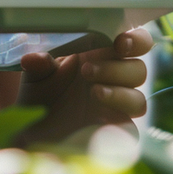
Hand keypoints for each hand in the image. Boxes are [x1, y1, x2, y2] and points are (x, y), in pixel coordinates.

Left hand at [11, 27, 153, 142]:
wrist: (35, 133)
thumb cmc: (42, 97)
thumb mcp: (36, 78)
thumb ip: (38, 66)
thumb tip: (34, 60)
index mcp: (103, 58)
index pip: (136, 44)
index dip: (137, 40)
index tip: (120, 43)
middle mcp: (116, 82)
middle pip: (139, 70)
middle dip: (116, 68)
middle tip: (86, 70)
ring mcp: (118, 109)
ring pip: (139, 99)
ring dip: (119, 93)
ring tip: (93, 92)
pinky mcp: (118, 133)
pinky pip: (130, 128)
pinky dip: (119, 118)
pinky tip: (98, 115)